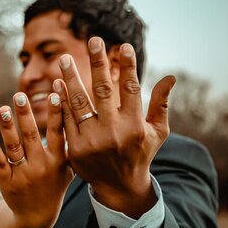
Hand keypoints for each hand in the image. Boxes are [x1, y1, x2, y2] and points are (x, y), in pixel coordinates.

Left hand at [0, 92, 72, 227]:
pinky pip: (0, 164)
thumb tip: (81, 119)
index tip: (55, 93)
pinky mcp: (7, 181)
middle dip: (26, 115)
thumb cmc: (54, 185)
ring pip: (14, 148)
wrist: (37, 217)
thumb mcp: (68, 169)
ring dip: (8, 128)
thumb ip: (72, 145)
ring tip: (3, 109)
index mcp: (57, 160)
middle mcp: (41, 166)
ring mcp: (23, 174)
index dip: (57, 113)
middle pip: (32, 136)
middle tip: (19, 95)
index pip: (58, 132)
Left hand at [53, 37, 175, 218]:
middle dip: (97, 64)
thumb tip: (171, 77)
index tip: (123, 46)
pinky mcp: (75, 148)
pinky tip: (57, 84)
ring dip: (70, 79)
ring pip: (79, 103)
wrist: (119, 187)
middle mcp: (113, 132)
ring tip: (64, 59)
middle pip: (103, 91)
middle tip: (92, 40)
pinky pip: (65, 120)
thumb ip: (161, 103)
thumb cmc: (141, 153)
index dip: (127, 67)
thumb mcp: (157, 132)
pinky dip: (60, 102)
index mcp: (135, 126)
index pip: (131, 90)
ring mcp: (92, 141)